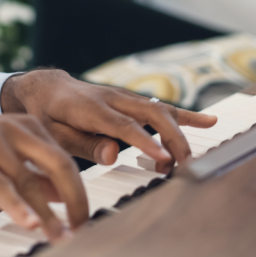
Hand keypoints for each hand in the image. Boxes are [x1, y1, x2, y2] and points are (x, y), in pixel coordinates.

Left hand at [0, 69, 216, 172]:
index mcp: (90, 108)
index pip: (124, 126)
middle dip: (171, 140)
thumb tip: (112, 155)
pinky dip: (185, 115)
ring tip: (191, 158)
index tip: (165, 160)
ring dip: (179, 134)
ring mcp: (124, 98)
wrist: (47, 89)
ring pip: (160, 110)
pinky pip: (161, 107)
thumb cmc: (47, 115)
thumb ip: (82, 144)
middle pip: (150, 115)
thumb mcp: (54, 133)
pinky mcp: (132, 101)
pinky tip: (209, 121)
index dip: (146, 143)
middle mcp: (112, 99)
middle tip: (183, 167)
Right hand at [0, 110, 86, 240]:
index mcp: (28, 125)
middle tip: (82, 227)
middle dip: (76, 199)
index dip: (79, 191)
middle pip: (59, 164)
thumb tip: (63, 195)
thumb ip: (34, 170)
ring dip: (48, 215)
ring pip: (30, 181)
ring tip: (60, 238)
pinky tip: (29, 225)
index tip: (83, 217)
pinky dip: (16, 207)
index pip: (64, 159)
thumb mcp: (3, 153)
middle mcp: (15, 128)